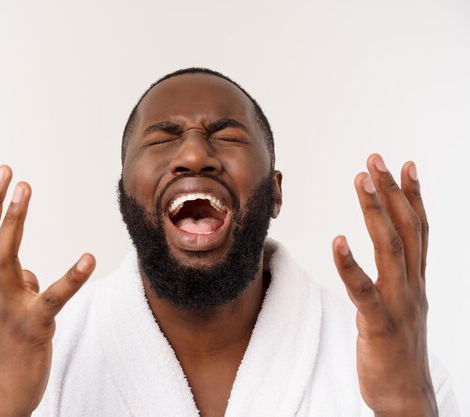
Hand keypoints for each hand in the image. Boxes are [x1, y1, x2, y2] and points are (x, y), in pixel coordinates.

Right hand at [0, 165, 95, 416]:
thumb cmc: (5, 353)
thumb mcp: (7, 314)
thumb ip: (17, 288)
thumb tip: (31, 272)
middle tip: (5, 169)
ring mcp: (10, 308)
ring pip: (5, 257)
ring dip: (13, 220)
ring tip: (25, 189)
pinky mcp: (33, 326)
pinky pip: (53, 298)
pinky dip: (71, 277)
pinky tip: (89, 257)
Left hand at [332, 154, 436, 416]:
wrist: (407, 398)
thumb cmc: (399, 351)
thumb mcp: (403, 307)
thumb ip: (397, 278)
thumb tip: (391, 252)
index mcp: (416, 282)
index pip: (419, 230)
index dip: (413, 196)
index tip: (405, 165)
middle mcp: (412, 287)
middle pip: (406, 229)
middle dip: (391, 191)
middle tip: (375, 158)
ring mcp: (399, 305)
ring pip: (390, 249)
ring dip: (375, 212)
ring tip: (361, 181)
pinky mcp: (379, 325)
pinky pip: (363, 290)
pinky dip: (350, 264)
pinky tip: (337, 241)